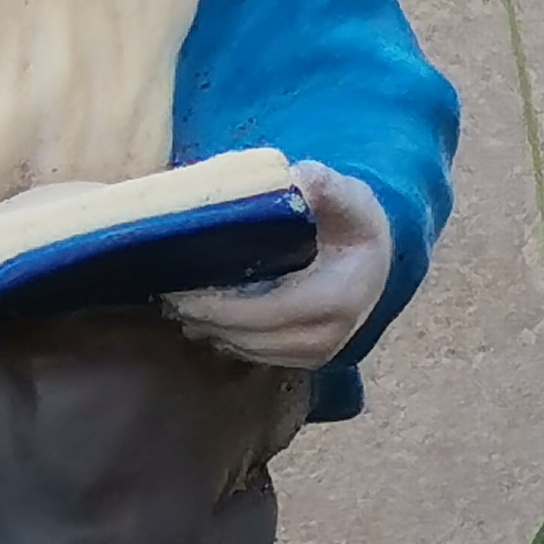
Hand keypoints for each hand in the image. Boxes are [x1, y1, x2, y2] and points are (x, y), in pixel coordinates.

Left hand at [165, 159, 388, 369]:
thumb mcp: (347, 194)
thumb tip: (292, 182)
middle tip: (167, 293)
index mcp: (338, 297)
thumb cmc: (354, 223)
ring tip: (176, 302)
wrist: (375, 259)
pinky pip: (254, 355)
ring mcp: (317, 354)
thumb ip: (321, 184)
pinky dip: (224, 336)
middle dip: (205, 319)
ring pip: (248, 350)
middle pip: (251, 338)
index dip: (222, 307)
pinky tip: (201, 315)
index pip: (269, 312)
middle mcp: (329, 336)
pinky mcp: (303, 361)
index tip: (182, 292)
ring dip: (210, 330)